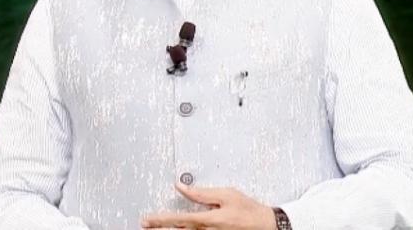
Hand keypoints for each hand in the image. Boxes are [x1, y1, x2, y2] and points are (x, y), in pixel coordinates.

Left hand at [140, 182, 276, 229]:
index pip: (179, 220)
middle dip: (160, 229)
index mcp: (209, 220)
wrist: (266, 226)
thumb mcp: (226, 195)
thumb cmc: (248, 209)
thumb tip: (181, 187)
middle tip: (146, 225)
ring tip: (157, 228)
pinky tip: (178, 229)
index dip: (161, 220)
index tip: (147, 219)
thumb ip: (202, 193)